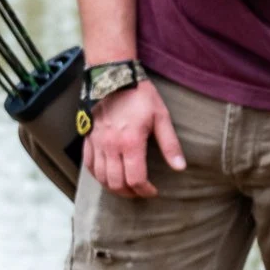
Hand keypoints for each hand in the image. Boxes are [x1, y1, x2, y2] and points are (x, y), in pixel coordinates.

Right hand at [82, 80, 185, 200]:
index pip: (135, 179)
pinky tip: (108, 177)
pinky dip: (98, 176)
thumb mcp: (160, 116)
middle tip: (140, 191)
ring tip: (126, 187)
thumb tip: (180, 167)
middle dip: (130, 192)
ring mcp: (97, 143)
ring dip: (114, 187)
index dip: (145, 190)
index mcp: (130, 142)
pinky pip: (89, 165)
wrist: (112, 76)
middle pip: (117, 183)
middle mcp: (111, 146)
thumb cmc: (139, 95)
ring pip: (101, 178)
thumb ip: (170, 144)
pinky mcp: (88, 138)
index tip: (153, 191)